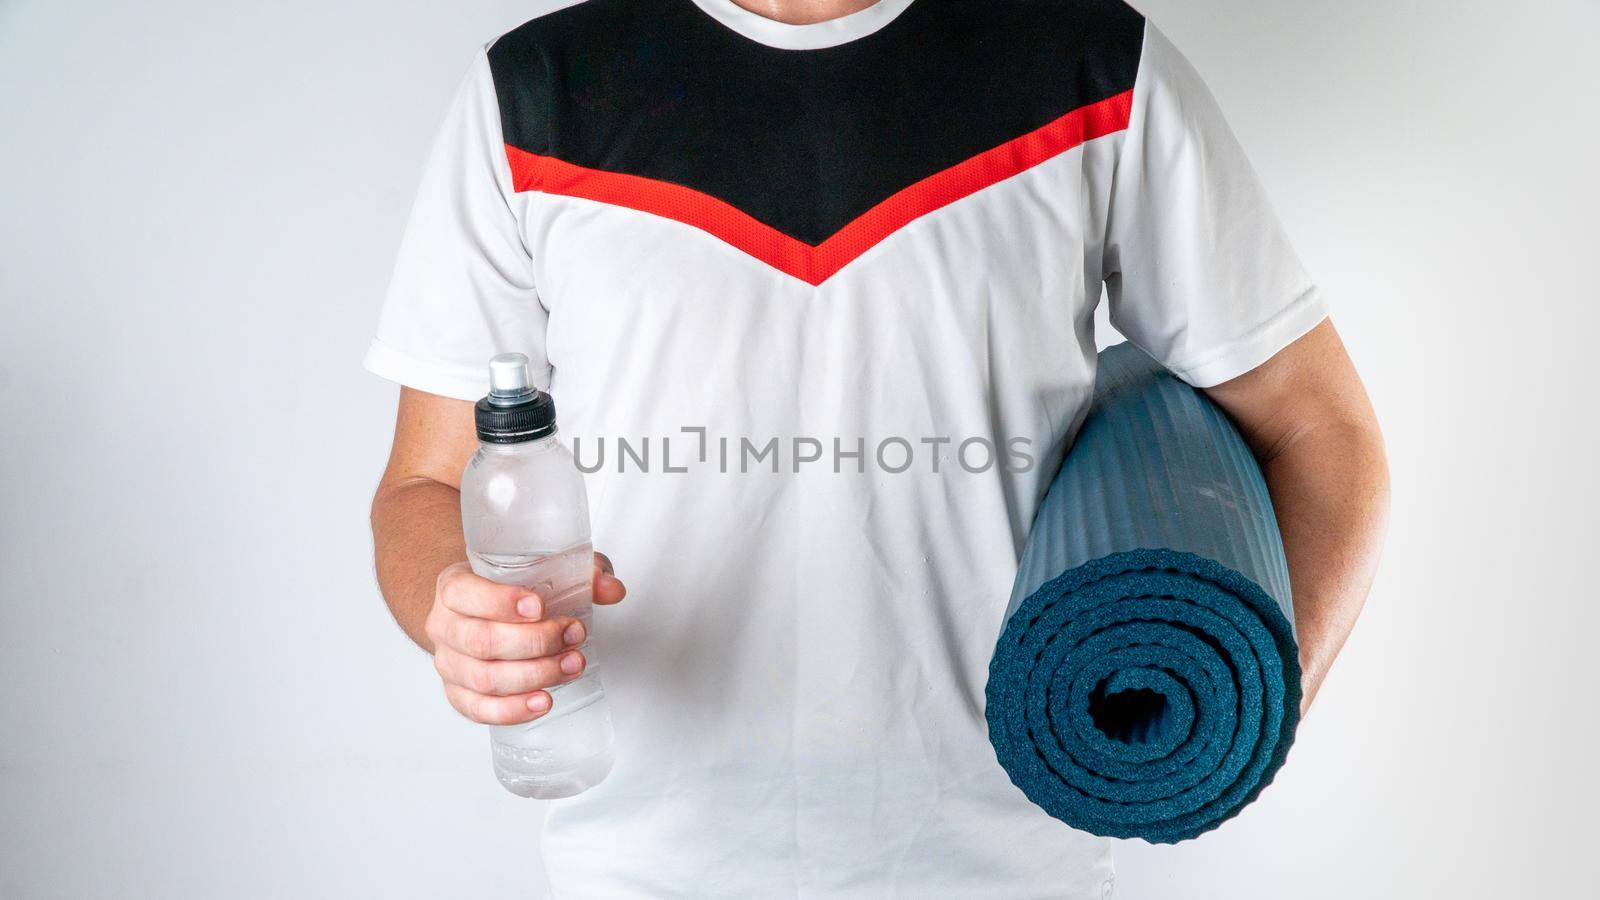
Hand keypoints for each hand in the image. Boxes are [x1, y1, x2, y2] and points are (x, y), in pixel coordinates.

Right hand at [425, 552, 625, 724]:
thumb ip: (580, 572)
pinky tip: (543, 701)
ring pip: (484, 678)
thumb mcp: (540, 569)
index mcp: (454, 587)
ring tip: (571, 666)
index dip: (501, 602)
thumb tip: (612, 590)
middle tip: (573, 636)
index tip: (539, 607)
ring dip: (534, 676)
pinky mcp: (459, 694)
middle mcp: (445, 626)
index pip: (464, 594)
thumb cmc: (508, 589)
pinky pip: (480, 710)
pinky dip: (513, 710)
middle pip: (481, 641)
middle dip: (534, 642)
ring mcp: (449, 664)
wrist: (476, 613)